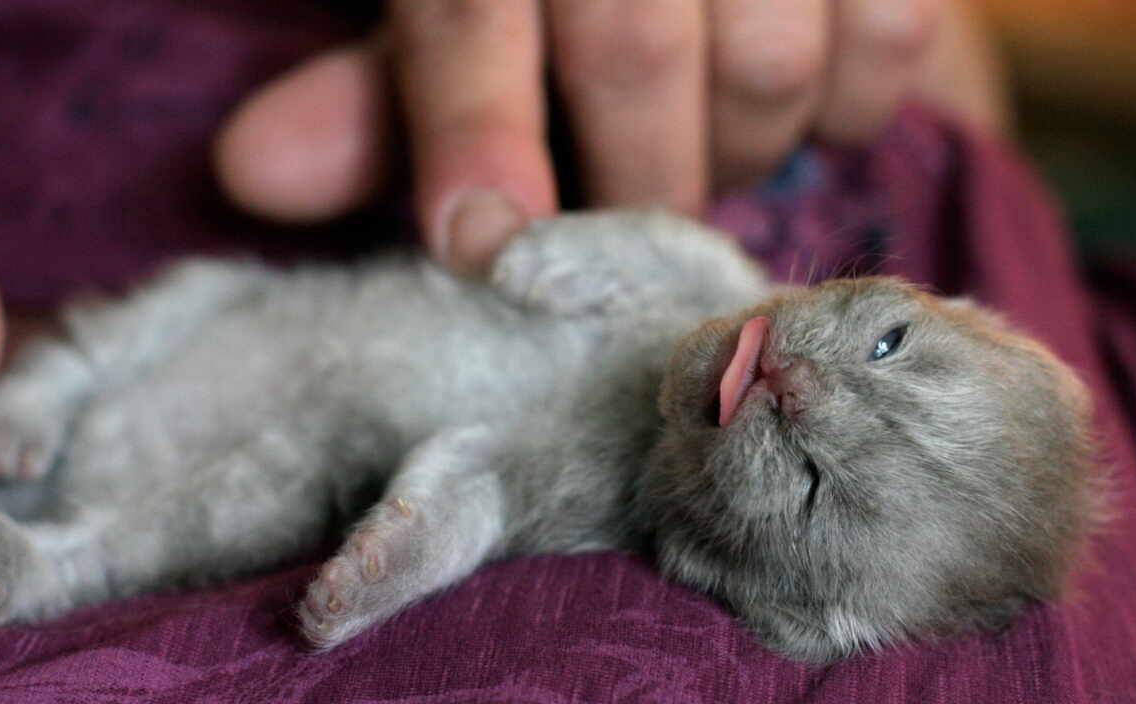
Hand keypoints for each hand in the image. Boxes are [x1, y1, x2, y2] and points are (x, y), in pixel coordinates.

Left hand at [215, 0, 976, 273]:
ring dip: (730, 151)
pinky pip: (882, 48)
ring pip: (767, 68)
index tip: (480, 248)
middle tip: (620, 227)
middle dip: (625, 181)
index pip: (471, 8)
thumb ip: (373, 97)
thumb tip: (253, 178)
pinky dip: (841, 106)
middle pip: (634, 52)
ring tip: (700, 144)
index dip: (476, 132)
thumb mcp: (452, 6)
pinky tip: (795, 97)